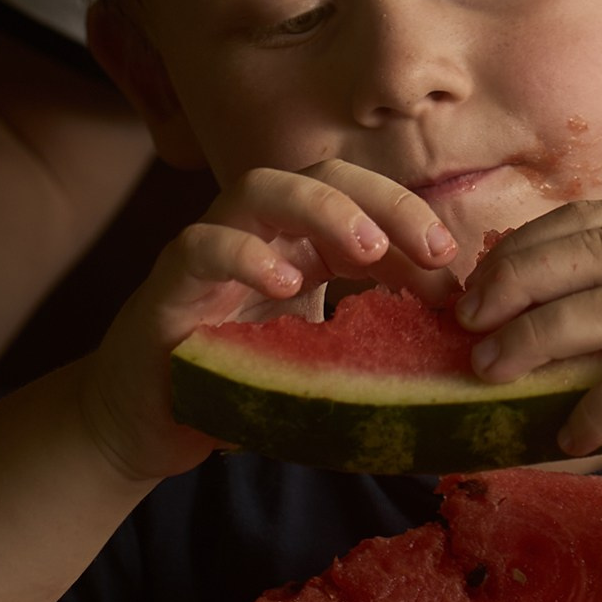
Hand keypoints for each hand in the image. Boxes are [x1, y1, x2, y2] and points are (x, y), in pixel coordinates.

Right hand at [77, 158, 459, 485]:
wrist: (147, 426)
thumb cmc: (238, 385)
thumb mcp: (319, 362)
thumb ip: (374, 341)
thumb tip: (455, 337)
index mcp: (299, 244)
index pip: (363, 202)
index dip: (412, 222)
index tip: (454, 265)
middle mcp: (256, 232)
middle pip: (321, 176)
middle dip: (384, 200)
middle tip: (432, 248)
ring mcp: (207, 250)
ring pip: (258, 188)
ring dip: (321, 210)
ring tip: (368, 249)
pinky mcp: (166, 285)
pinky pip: (199, 246)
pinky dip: (243, 255)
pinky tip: (283, 286)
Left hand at [456, 201, 601, 492]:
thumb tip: (504, 308)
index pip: (587, 220)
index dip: (521, 250)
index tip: (472, 290)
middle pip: (586, 256)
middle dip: (514, 290)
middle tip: (468, 327)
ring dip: (536, 344)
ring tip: (493, 375)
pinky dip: (595, 409)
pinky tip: (568, 437)